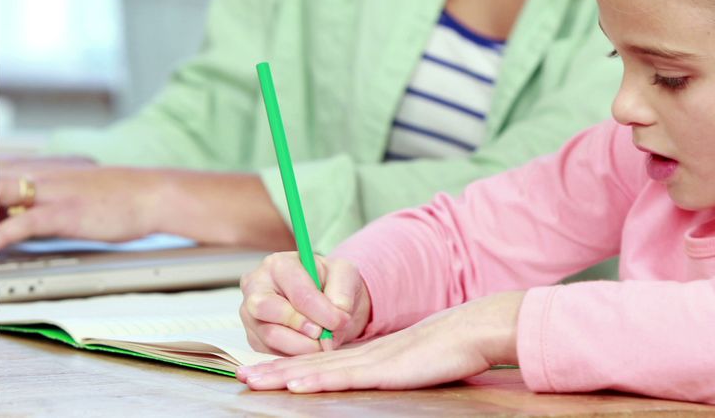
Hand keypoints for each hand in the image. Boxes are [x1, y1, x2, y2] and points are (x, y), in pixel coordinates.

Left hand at [0, 156, 157, 249]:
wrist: (154, 193)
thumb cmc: (118, 197)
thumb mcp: (72, 191)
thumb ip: (39, 199)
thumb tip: (17, 218)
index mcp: (37, 169)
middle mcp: (37, 176)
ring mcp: (49, 192)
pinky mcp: (64, 212)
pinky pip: (23, 224)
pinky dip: (1, 236)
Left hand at [235, 290, 523, 392]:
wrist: (473, 329)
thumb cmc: (451, 346)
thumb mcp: (413, 360)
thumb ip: (393, 368)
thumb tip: (383, 375)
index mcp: (370, 354)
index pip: (322, 361)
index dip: (290, 366)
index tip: (264, 372)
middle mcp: (365, 355)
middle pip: (311, 363)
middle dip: (275, 371)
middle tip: (241, 376)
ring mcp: (373, 360)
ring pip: (319, 369)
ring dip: (284, 376)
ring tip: (254, 380)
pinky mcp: (385, 369)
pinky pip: (345, 376)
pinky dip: (317, 380)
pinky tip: (297, 385)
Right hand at [239, 252, 371, 355]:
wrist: (327, 300)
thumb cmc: (331, 283)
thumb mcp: (345, 275)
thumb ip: (342, 292)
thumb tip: (337, 316)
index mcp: (279, 264)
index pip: (297, 291)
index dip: (321, 312)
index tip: (340, 322)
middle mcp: (256, 286)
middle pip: (265, 308)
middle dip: (300, 326)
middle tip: (323, 334)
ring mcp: (250, 314)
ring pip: (269, 335)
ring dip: (301, 346)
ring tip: (322, 344)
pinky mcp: (253, 338)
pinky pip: (269, 352)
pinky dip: (294, 356)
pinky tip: (310, 349)